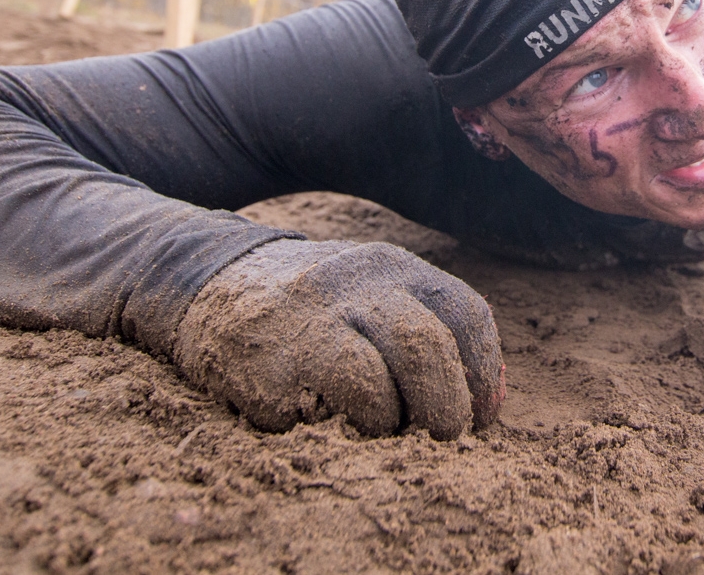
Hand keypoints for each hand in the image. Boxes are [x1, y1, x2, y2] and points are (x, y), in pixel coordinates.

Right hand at [173, 239, 503, 438]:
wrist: (212, 282)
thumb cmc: (320, 310)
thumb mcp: (379, 296)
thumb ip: (435, 335)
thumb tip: (491, 404)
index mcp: (395, 269)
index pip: (464, 314)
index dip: (482, 372)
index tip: (482, 414)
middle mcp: (356, 288)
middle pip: (426, 348)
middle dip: (446, 406)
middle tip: (444, 435)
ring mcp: (308, 324)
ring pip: (375, 385)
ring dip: (389, 423)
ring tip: (378, 428)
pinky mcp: (266, 366)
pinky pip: (318, 417)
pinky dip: (336, 430)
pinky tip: (325, 419)